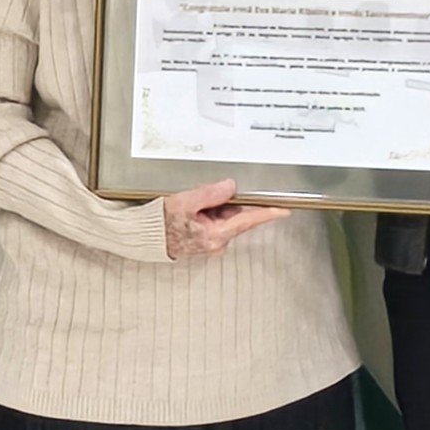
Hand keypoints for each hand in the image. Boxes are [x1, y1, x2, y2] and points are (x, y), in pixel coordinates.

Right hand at [163, 178, 290, 258]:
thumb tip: (230, 187)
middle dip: (224, 202)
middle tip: (202, 197)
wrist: (146, 236)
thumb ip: (211, 194)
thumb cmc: (161, 223)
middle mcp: (217, 243)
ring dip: (214, 207)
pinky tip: (193, 210)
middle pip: (235, 215)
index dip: (267, 213)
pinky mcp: (207, 241)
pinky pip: (216, 221)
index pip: (247, 221)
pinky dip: (208, 212)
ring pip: (225, 217)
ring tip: (192, 204)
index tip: (283, 210)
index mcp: (215, 235)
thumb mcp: (186, 202)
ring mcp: (213, 243)